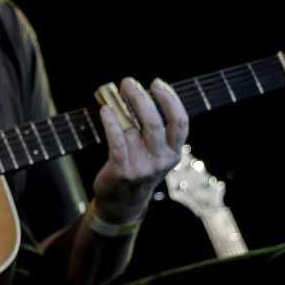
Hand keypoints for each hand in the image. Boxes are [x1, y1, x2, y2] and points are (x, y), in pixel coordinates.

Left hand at [92, 77, 188, 221]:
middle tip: (128, 82)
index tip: (157, 83)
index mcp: (173, 152)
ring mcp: (142, 167)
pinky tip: (105, 110)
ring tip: (114, 91)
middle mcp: (161, 160)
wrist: (123, 202)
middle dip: (141, 98)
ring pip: (133, 130)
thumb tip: (134, 92)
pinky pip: (116, 142)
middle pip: (155, 123)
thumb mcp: (153, 151)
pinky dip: (110, 123)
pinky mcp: (122, 170)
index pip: (180, 123)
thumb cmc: (138, 167)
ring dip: (123, 106)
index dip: (171, 100)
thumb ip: (149, 127)